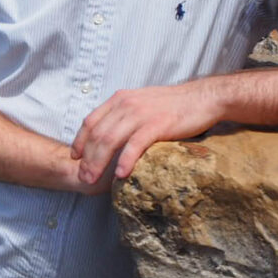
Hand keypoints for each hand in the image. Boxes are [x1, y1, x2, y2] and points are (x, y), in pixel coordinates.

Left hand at [70, 81, 223, 184]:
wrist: (202, 98)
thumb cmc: (173, 105)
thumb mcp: (141, 103)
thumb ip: (124, 114)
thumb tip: (110, 132)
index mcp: (119, 99)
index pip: (90, 121)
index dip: (80, 140)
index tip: (75, 157)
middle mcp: (126, 104)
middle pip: (97, 134)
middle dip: (86, 158)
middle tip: (82, 176)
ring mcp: (141, 114)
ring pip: (110, 140)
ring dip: (98, 162)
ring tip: (92, 179)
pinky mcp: (157, 124)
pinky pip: (135, 144)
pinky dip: (125, 160)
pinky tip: (120, 174)